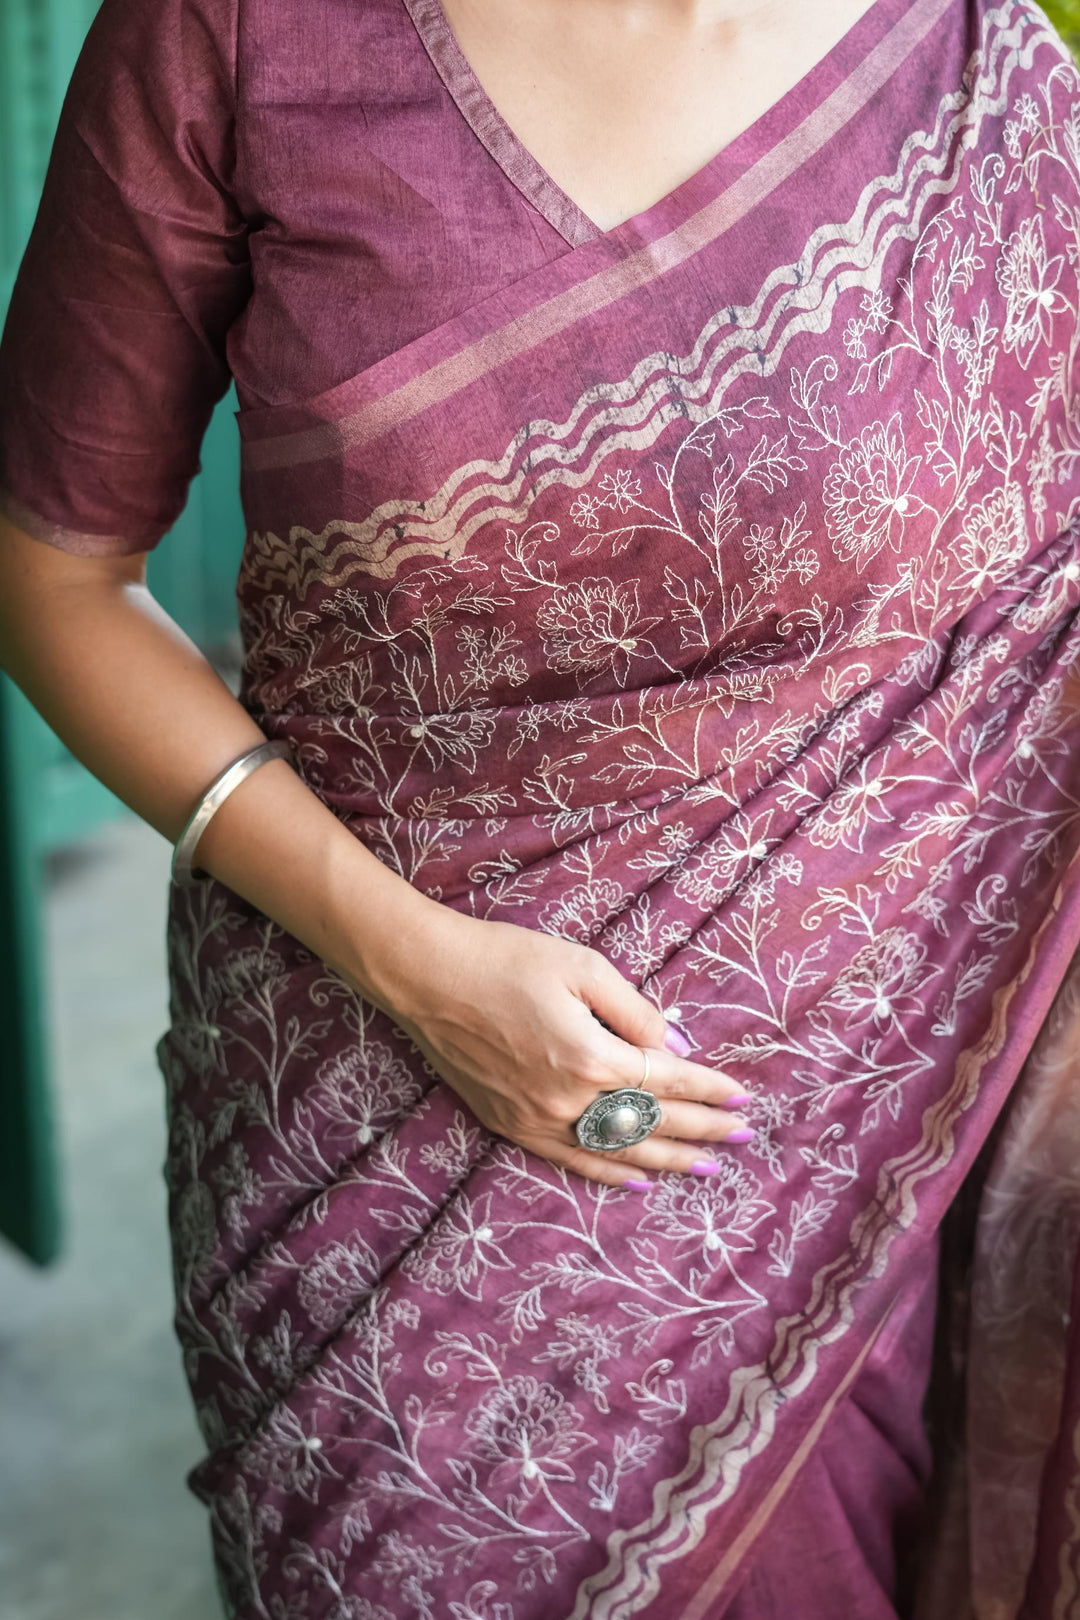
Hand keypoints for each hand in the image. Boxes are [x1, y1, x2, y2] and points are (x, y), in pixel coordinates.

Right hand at [362, 904, 754, 1188]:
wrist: (427, 978)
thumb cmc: (505, 959)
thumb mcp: (581, 966)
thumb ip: (634, 1010)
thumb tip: (677, 1044)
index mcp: (593, 1056)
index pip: (667, 1081)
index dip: (708, 1090)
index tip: (742, 1098)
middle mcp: (570, 1099)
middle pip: (651, 1122)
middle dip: (703, 1130)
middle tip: (743, 1137)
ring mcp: (539, 1119)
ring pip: (616, 1151)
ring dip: (666, 1160)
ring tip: (707, 1169)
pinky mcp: (511, 1125)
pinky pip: (570, 1160)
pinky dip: (607, 1173)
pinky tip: (637, 1179)